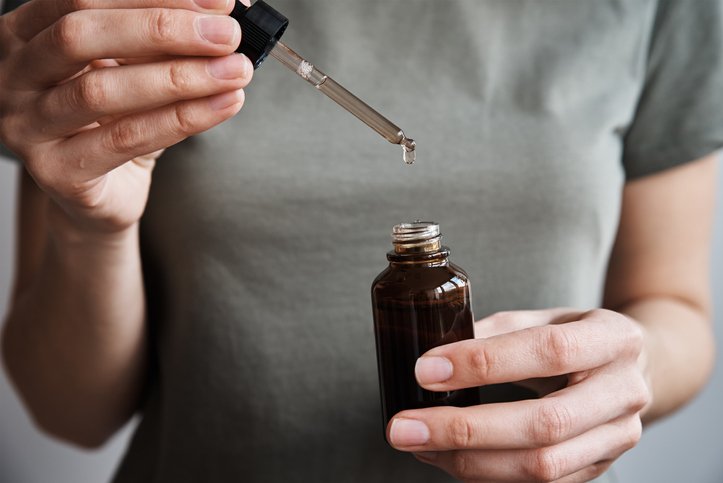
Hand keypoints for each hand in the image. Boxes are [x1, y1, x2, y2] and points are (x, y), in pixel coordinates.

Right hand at [0, 0, 251, 234]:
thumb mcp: (136, 69)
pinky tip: (224, 104)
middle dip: (163, 29)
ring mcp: (27, 125)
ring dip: (180, 77)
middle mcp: (15, 74)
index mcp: (26, 32)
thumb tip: (221, 14)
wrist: (105, 192)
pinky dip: (182, 120)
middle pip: (81, 35)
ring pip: (102, 91)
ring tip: (236, 71)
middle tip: (227, 35)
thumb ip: (162, 40)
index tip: (219, 3)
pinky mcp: (56, 171)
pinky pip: (124, 139)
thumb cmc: (118, 121)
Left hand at [387, 308, 650, 482]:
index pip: (549, 351)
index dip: (484, 362)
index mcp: (613, 339)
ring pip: (542, 466)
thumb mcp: (546, 317)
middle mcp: (624, 392)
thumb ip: (497, 332)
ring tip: (419, 445)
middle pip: (544, 424)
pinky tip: (449, 459)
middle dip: (465, 430)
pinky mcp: (600, 468)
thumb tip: (435, 355)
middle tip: (405, 427)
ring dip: (470, 462)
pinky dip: (488, 476)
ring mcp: (618, 438)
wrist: (634, 368)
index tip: (425, 370)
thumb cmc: (577, 336)